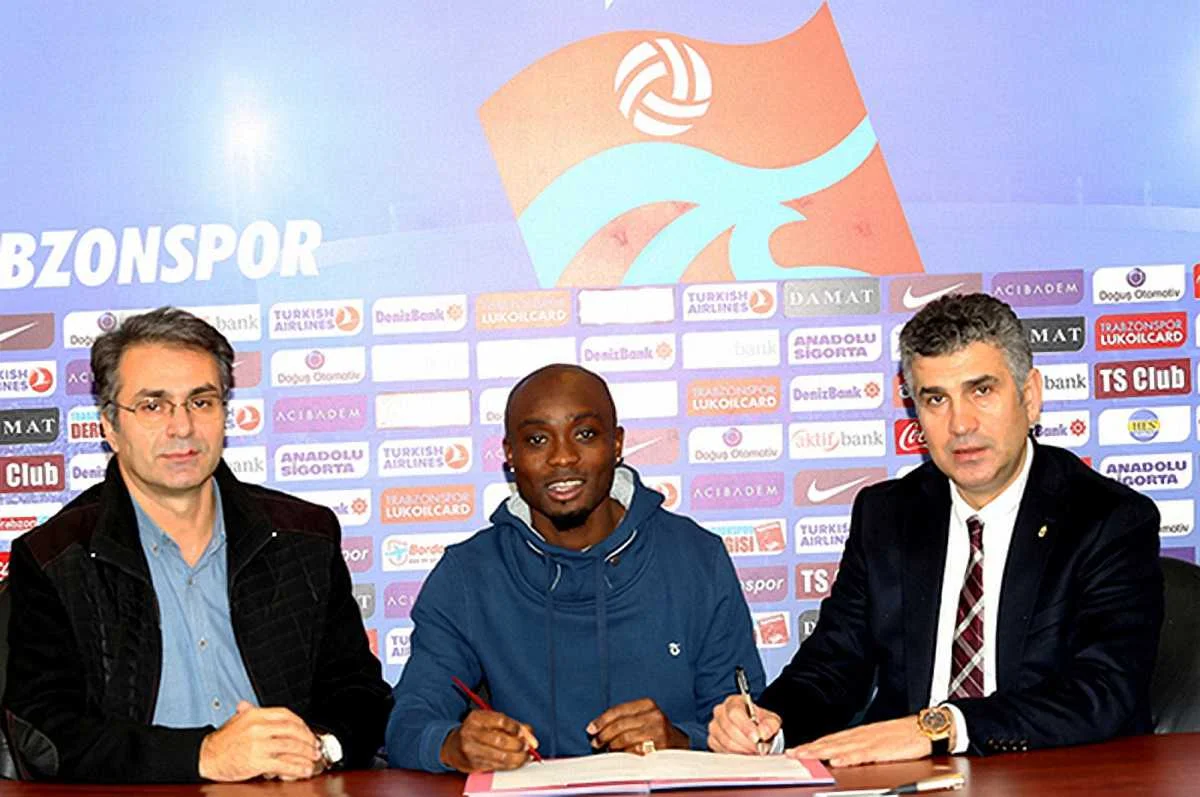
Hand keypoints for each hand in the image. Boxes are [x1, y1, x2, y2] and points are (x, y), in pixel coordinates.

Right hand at [198, 701, 321, 781]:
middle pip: (292, 729)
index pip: (286, 714)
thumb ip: (246, 712)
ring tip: (313, 758)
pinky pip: (282, 764)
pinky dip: (296, 768)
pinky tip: (303, 770)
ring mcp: (258, 744)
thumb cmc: (221, 741)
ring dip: (306, 753)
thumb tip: (247, 704)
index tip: (308, 731)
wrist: (206, 757)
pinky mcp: (257, 761)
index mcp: (255, 715)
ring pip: (290, 746)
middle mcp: (258, 727)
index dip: (301, 723)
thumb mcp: (236, 720)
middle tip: (315, 746)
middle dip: (308, 738)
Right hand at [441, 710, 538, 772]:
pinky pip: (496, 766)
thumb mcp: (490, 721)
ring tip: (526, 757)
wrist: (453, 746)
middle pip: (500, 740)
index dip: (515, 727)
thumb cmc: (476, 731)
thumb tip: (531, 737)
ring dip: (517, 758)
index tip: (525, 733)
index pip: (500, 720)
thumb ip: (512, 725)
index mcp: (476, 718)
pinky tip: (516, 763)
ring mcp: (471, 750)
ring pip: (499, 756)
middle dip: (518, 745)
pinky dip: (510, 766)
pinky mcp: (473, 764)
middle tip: (528, 747)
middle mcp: (471, 732)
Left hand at [587, 698, 687, 753]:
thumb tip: (594, 728)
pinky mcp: (661, 746)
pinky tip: (620, 755)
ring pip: (626, 739)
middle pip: (620, 725)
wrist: (679, 742)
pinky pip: (635, 751)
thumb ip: (622, 718)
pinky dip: (624, 754)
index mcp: (647, 704)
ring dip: (612, 746)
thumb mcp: (642, 716)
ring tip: (606, 749)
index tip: (590, 729)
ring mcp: (659, 731)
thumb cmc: (654, 729)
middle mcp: (654, 715)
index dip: (602, 720)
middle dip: (604, 735)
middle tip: (595, 742)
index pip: (618, 710)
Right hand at [708, 693, 780, 754]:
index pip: (734, 712)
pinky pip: (721, 750)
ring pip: (725, 741)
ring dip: (742, 750)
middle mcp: (720, 712)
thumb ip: (770, 725)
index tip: (757, 738)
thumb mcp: (771, 720)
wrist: (755, 732)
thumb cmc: (760, 724)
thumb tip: (763, 732)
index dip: (745, 726)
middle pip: (729, 728)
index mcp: (734, 702)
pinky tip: (744, 753)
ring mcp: (714, 726)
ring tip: (753, 751)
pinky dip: (735, 754)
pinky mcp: (712, 740)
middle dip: (746, 741)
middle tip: (759, 748)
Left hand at [786, 715, 934, 766]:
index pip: (830, 740)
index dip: (811, 745)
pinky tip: (836, 761)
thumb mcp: (877, 742)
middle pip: (830, 742)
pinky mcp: (882, 748)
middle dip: (809, 749)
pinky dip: (847, 757)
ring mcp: (870, 741)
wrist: (925, 728)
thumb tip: (842, 756)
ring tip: (804, 756)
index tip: (794, 751)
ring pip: (840, 747)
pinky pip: (862, 754)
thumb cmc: (904, 736)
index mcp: (859, 734)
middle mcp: (861, 735)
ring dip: (820, 752)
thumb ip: (860, 748)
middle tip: (790, 754)